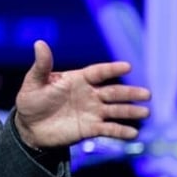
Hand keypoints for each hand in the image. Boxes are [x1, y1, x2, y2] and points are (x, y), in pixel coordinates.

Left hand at [13, 40, 150, 148]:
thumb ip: (41, 66)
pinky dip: (121, 131)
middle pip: (113, 92)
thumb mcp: (34, 82)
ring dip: (130, 111)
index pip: (98, 72)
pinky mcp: (90, 129)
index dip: (112, 69)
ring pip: (116, 110)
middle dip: (130, 93)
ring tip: (145, 112)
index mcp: (78, 80)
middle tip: (147, 94)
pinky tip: (133, 133)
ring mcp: (92, 112)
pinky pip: (109, 129)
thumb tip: (39, 43)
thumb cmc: (31, 101)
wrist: (29, 127)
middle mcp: (89, 95)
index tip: (127, 67)